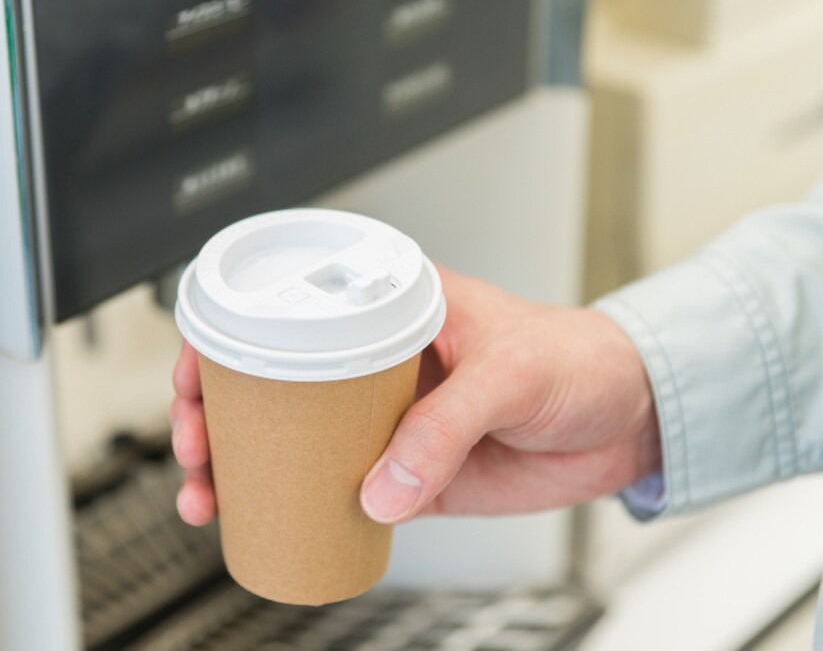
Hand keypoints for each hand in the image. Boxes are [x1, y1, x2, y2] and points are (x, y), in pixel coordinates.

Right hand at [170, 266, 660, 525]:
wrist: (627, 417)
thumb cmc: (577, 358)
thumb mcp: (510, 373)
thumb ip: (446, 426)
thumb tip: (379, 486)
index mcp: (391, 304)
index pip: (286, 307)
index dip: (226, 339)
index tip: (197, 377)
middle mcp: (375, 358)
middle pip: (270, 379)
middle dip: (216, 413)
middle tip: (196, 449)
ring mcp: (386, 417)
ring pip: (292, 439)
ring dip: (244, 466)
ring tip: (210, 495)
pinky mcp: (408, 470)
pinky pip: (338, 488)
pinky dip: (298, 505)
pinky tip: (267, 518)